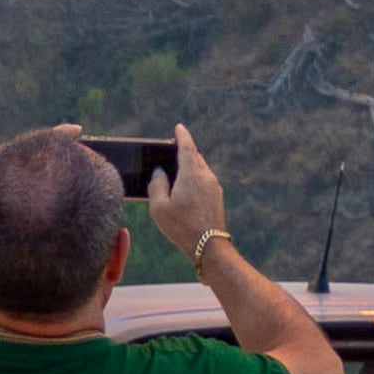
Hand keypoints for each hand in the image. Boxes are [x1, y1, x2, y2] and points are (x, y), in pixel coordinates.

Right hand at [152, 124, 229, 258]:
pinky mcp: (217, 197)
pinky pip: (204, 181)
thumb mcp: (159, 207)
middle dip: (184, 153)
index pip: (187, 147)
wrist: (209, 245)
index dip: (182, 136)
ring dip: (189, 168)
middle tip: (170, 154)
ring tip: (175, 176)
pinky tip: (185, 191)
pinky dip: (194, 179)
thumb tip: (159, 172)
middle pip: (195, 157)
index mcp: (192, 174)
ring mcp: (214, 187)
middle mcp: (206, 176)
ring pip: (200, 170)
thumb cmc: (181, 226)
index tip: (178, 127)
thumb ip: (156, 185)